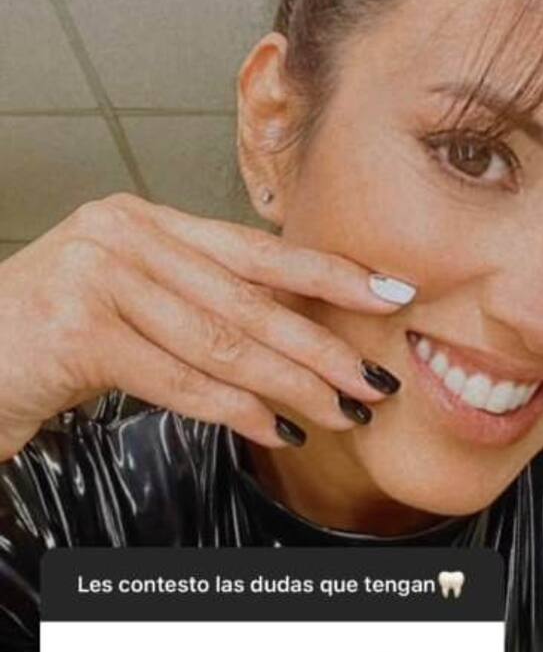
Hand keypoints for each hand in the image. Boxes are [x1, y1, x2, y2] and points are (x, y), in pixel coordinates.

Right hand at [0, 194, 414, 461]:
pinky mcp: (79, 327)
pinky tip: (275, 429)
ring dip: (292, 384)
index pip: (253, 250)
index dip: (328, 273)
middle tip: (378, 378)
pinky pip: (178, 378)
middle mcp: (123, 235)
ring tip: (342, 411)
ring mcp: (99, 276)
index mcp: (143, 222)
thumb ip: (192, 305)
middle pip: (249, 299)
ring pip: (223, 341)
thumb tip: (290, 336)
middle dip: (323, 344)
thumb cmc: (43, 343)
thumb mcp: (124, 306)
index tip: (391, 291)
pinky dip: (234, 408)